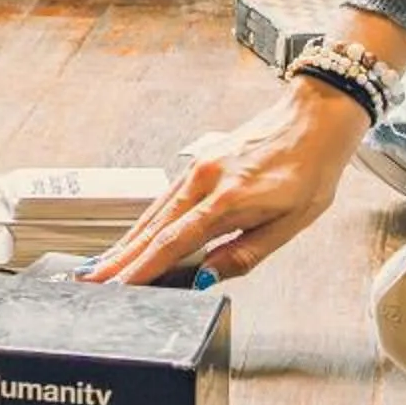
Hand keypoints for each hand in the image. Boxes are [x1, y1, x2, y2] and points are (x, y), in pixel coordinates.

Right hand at [82, 82, 374, 283]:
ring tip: (100, 267)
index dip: (144, 269)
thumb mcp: (293, 222)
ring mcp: (198, 167)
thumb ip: (245, 253)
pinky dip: (143, 222)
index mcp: (230, 198)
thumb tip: (206, 277)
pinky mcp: (199, 162)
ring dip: (126, 242)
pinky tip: (133, 238)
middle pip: (153, 228)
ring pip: (154, 213)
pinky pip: (164, 198)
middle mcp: (205, 179)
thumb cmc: (313, 169)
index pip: (176, 242)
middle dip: (120, 259)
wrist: (316, 116)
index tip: (118, 288)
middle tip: (89, 283)